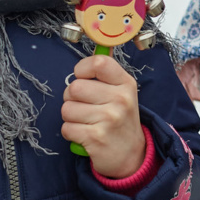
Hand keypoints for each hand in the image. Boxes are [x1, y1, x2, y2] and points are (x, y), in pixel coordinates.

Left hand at [62, 54, 144, 178]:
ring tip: (86, 122)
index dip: (82, 69)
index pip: (98, 63)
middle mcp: (120, 99)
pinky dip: (71, 132)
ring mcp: (109, 119)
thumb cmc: (120, 119)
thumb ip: (107, 72)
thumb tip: (101, 43)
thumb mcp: (123, 92)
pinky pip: (67, 128)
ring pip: (67, 109)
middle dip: (72, 98)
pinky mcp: (96, 137)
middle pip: (74, 87)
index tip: (83, 78)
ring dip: (71, 117)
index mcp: (125, 84)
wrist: (132, 156)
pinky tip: (85, 134)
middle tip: (84, 106)